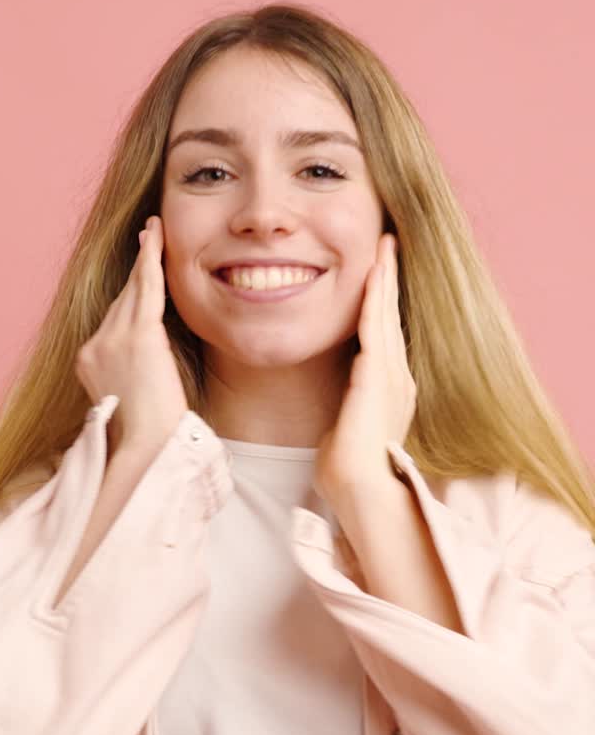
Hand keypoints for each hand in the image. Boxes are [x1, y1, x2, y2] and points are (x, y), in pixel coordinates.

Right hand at [75, 214, 188, 456]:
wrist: (149, 447)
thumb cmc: (148, 436)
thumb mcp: (130, 402)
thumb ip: (130, 377)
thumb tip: (144, 371)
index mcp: (89, 363)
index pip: (110, 321)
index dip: (127, 297)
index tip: (136, 277)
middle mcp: (94, 347)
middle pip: (120, 301)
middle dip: (136, 273)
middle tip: (149, 239)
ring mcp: (113, 339)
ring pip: (132, 289)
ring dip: (145, 255)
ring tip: (153, 230)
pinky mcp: (139, 336)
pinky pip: (147, 288)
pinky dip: (152, 259)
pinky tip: (156, 237)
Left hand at [313, 233, 415, 506]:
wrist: (359, 489)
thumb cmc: (348, 474)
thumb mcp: (345, 436)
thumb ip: (345, 421)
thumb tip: (339, 427)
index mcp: (388, 392)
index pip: (384, 339)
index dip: (381, 305)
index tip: (378, 277)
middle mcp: (397, 379)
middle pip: (391, 318)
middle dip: (389, 280)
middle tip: (388, 244)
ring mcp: (390, 376)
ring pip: (386, 316)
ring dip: (385, 279)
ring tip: (385, 246)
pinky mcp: (377, 376)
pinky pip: (376, 327)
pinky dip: (375, 297)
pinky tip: (374, 273)